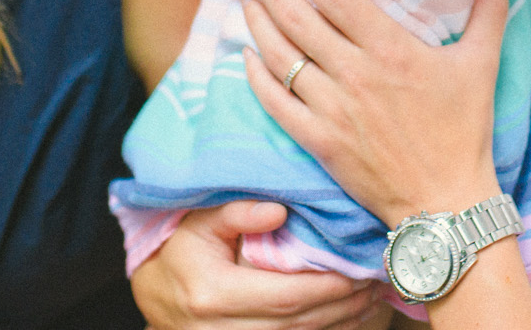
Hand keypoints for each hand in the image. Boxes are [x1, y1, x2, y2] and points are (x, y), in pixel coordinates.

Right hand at [131, 201, 389, 329]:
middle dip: (341, 307)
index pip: (284, 297)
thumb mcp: (201, 220)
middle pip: (297, 324)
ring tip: (370, 299)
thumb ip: (237, 212)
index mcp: (214, 294)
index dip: (326, 288)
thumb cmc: (183, 247)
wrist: (156, 292)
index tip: (358, 272)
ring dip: (338, 323)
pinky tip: (345, 317)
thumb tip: (278, 212)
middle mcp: (219, 329)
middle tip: (375, 284)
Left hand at [240, 0, 510, 227]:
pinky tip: (246, 54)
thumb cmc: (464, 130)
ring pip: (280, 56)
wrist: (446, 202)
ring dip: (256, 22)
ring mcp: (331, 109)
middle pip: (296, 18)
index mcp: (389, 49)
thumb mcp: (481, 62)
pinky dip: (256, 75)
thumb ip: (489, 7)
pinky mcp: (318, 140)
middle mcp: (354, 74)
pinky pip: (275, 102)